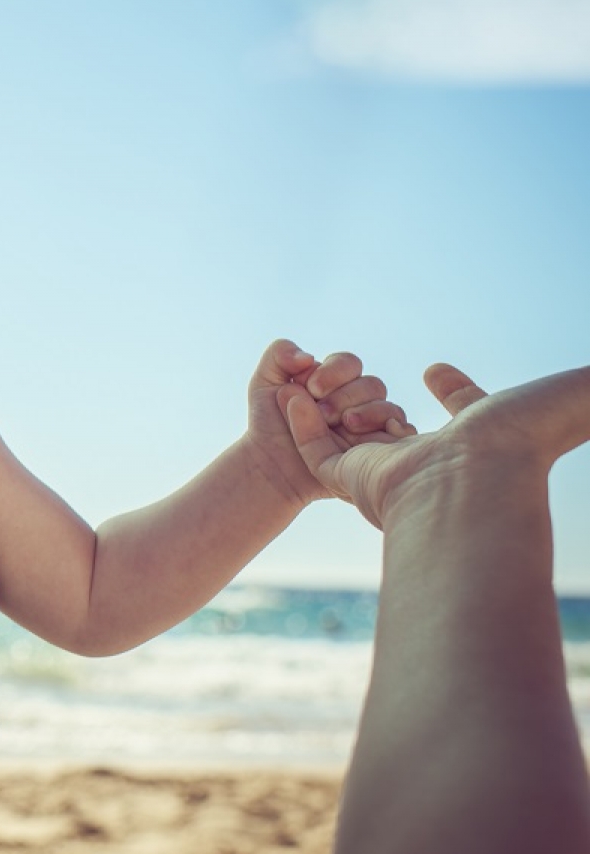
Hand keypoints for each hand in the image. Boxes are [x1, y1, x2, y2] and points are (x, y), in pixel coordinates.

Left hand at [245, 339, 410, 505]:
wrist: (272, 469)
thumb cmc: (269, 426)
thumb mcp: (264, 383)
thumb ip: (279, 354)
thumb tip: (308, 356)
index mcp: (334, 383)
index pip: (349, 364)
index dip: (334, 371)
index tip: (310, 387)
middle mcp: (356, 402)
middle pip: (372, 385)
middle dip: (346, 396)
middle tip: (323, 414)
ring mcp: (370, 427)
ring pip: (389, 408)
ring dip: (366, 413)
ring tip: (342, 426)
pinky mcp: (379, 451)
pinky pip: (402, 435)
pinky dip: (389, 430)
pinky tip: (363, 436)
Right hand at [287, 362, 589, 527]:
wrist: (473, 481)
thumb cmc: (521, 443)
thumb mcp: (568, 400)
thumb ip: (589, 387)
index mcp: (482, 447)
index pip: (466, 413)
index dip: (454, 391)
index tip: (437, 372)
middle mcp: (435, 466)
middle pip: (400, 429)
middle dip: (378, 404)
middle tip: (361, 374)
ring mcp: (390, 475)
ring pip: (352, 437)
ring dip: (334, 407)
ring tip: (316, 378)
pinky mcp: (350, 479)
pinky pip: (316, 449)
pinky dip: (301, 424)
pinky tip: (294, 397)